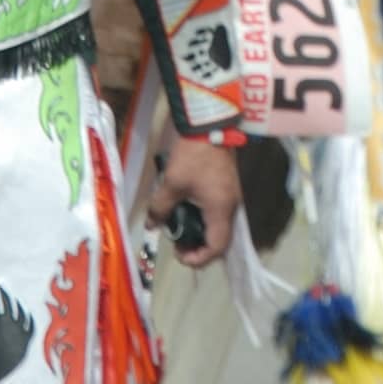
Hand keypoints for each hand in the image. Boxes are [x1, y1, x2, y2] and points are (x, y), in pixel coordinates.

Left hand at [145, 137, 243, 268]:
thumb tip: (151, 225)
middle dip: (198, 248)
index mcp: (220, 210)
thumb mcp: (171, 183)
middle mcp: (231, 207)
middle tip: (178, 244)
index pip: (217, 247)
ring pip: (218, 226)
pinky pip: (217, 213)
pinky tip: (187, 210)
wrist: (209, 125)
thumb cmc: (192, 157)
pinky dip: (204, 219)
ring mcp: (230, 197)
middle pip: (220, 240)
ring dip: (201, 232)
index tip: (179, 255)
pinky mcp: (226, 187)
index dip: (199, 258)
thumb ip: (160, 208)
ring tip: (179, 227)